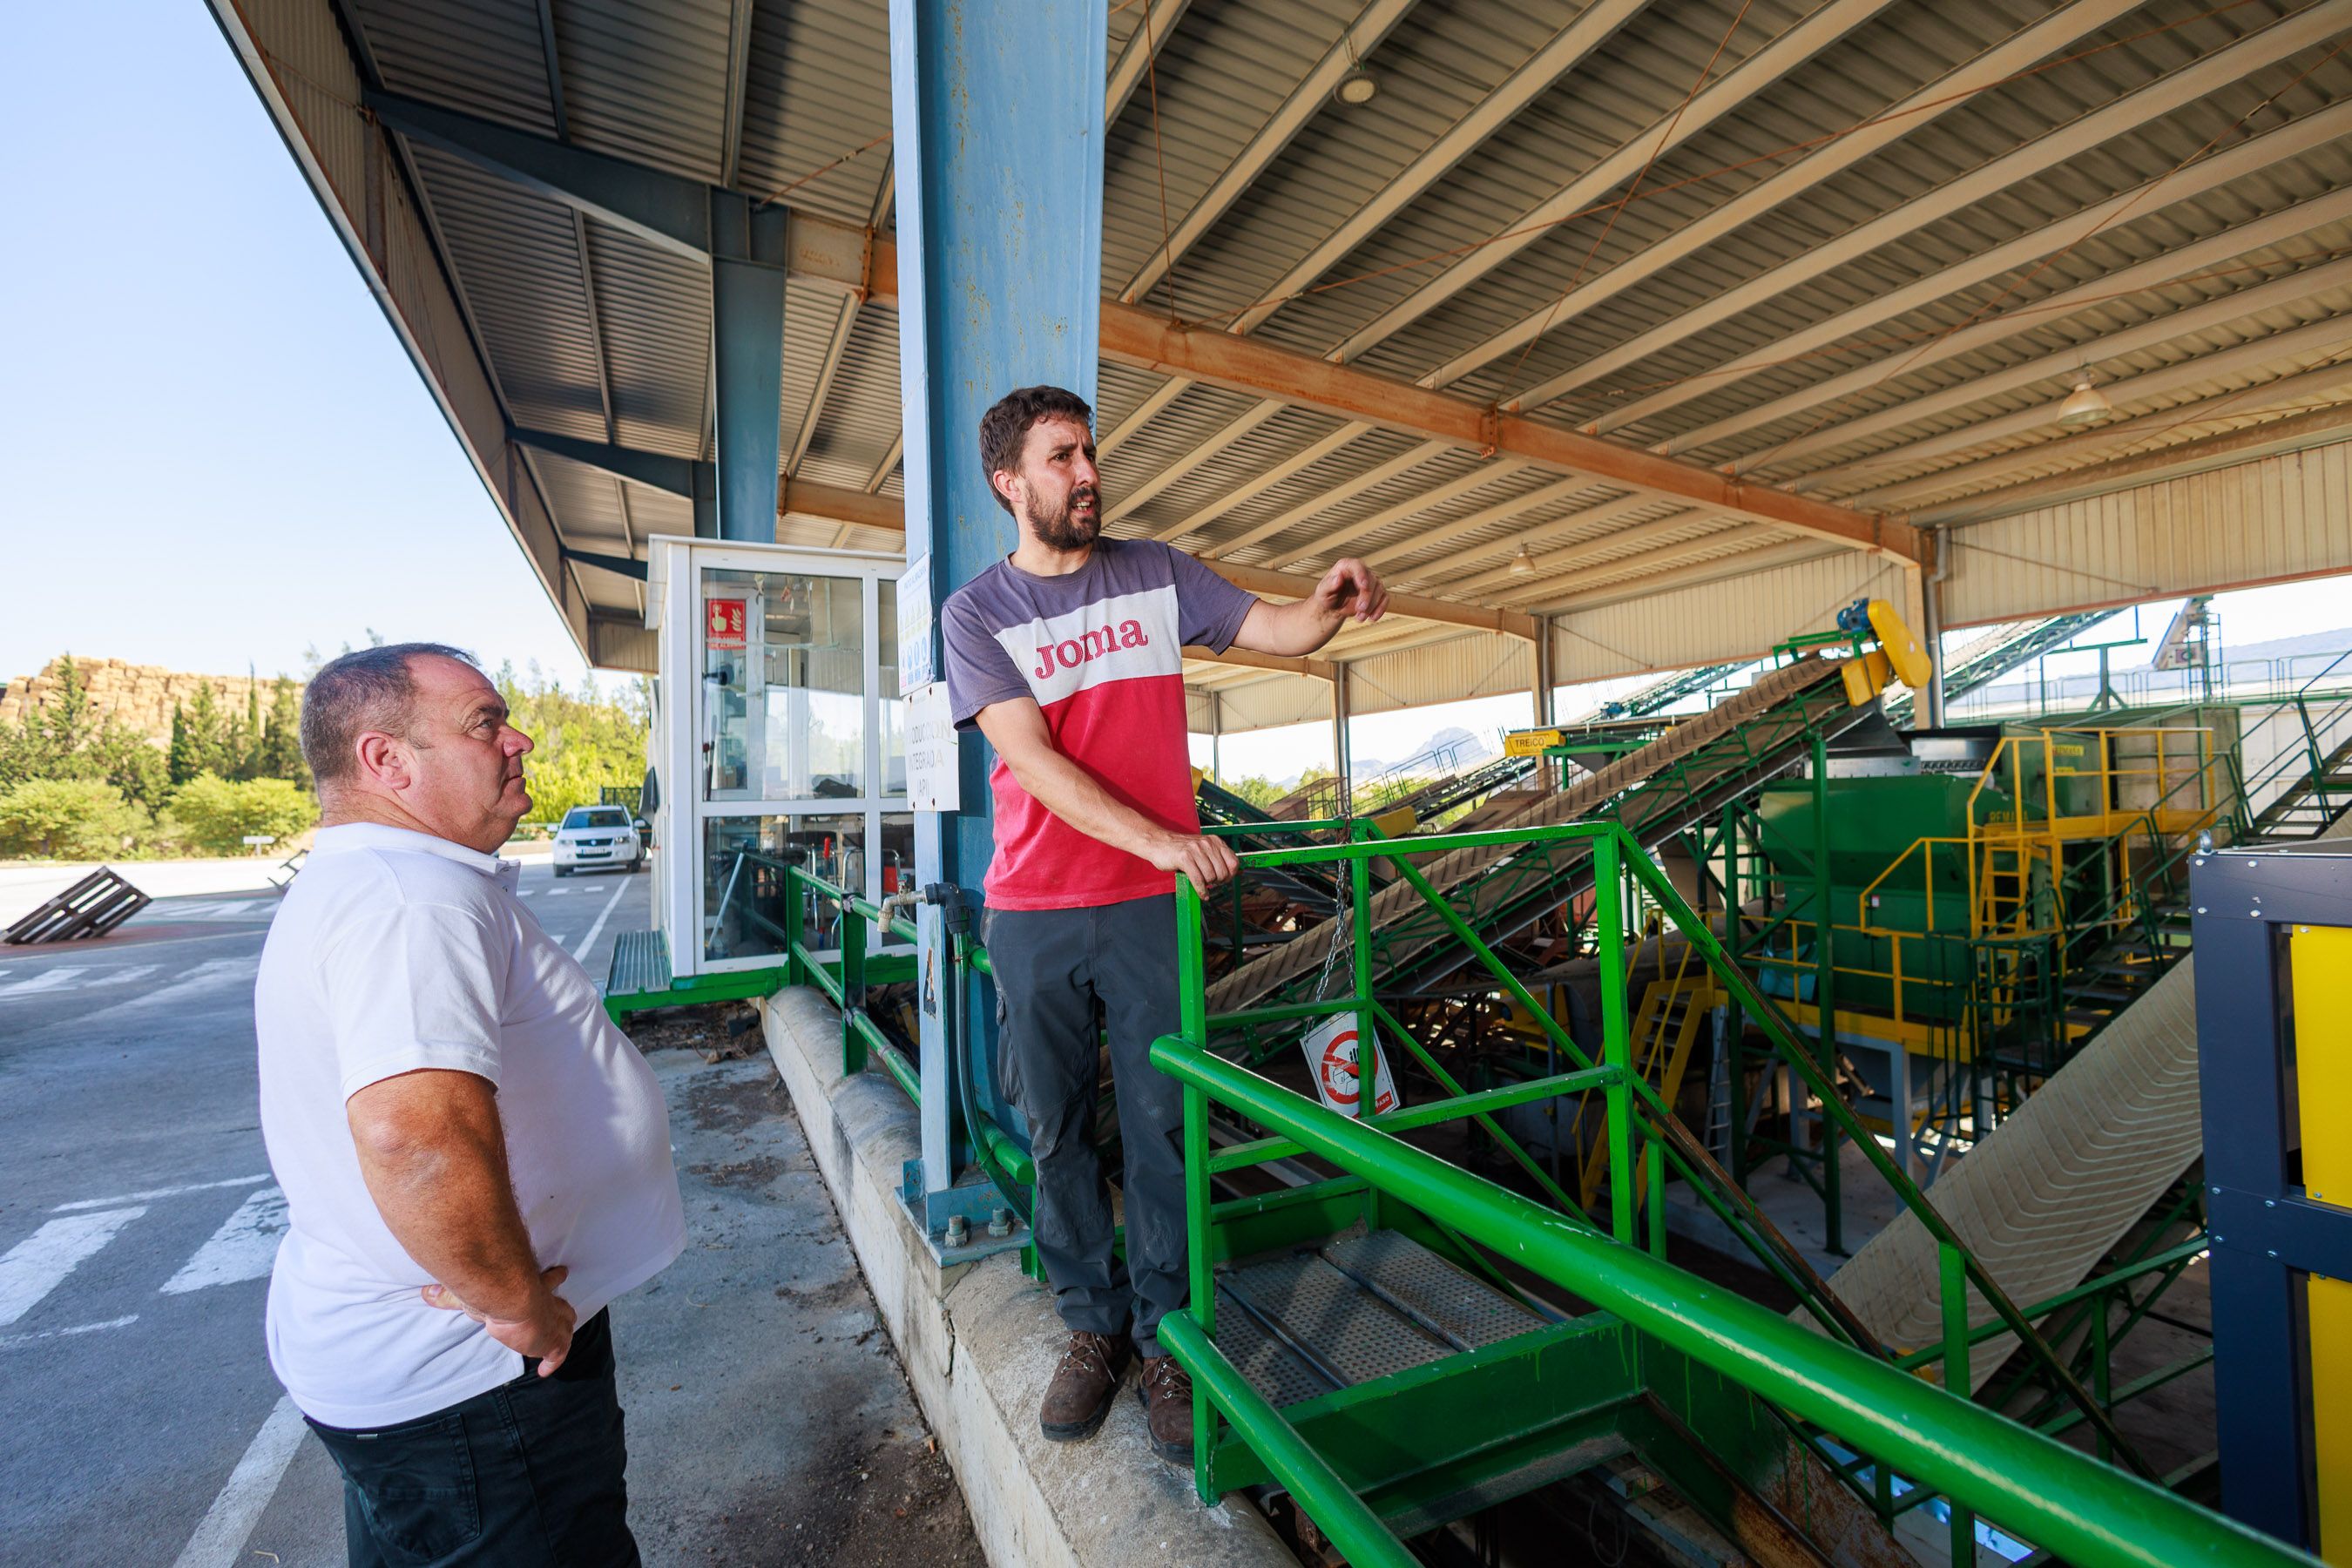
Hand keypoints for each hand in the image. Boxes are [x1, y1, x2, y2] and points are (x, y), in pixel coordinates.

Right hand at [422, 1264, 576, 1375]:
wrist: (512, 1298)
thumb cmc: (493, 1291)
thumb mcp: (470, 1294)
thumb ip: (448, 1295)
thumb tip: (425, 1294)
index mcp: (532, 1286)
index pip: (546, 1280)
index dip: (551, 1279)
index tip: (559, 1273)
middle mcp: (546, 1301)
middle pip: (560, 1303)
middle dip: (560, 1306)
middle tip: (562, 1308)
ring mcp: (552, 1321)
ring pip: (565, 1325)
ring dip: (562, 1331)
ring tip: (560, 1339)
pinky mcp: (553, 1341)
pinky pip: (558, 1353)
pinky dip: (554, 1362)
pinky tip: (547, 1371)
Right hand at [1143, 831, 1239, 896]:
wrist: (1159, 842)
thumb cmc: (1181, 849)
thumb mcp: (1202, 849)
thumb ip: (1216, 858)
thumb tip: (1230, 875)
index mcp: (1214, 841)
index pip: (1234, 862)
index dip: (1230, 875)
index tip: (1224, 880)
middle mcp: (1207, 844)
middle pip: (1223, 872)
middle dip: (1218, 882)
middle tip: (1211, 883)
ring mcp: (1196, 850)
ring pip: (1210, 877)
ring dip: (1207, 885)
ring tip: (1202, 884)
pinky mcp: (1185, 858)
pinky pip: (1198, 880)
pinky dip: (1201, 890)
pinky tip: (1201, 893)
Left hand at [1312, 559, 1387, 624]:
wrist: (1334, 607)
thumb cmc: (1327, 596)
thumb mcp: (1323, 592)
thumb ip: (1328, 585)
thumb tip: (1338, 578)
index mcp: (1347, 566)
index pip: (1357, 566)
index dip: (1361, 575)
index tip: (1363, 586)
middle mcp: (1361, 571)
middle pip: (1371, 580)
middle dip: (1367, 597)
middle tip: (1360, 610)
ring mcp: (1371, 582)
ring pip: (1379, 590)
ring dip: (1372, 606)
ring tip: (1360, 618)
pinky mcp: (1377, 593)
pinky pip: (1385, 599)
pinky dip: (1380, 609)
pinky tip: (1372, 618)